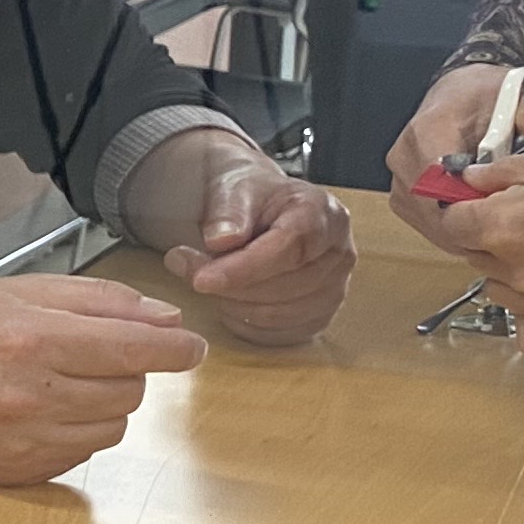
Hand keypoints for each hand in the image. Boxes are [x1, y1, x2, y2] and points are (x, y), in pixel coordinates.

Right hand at [0, 271, 210, 483]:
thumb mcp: (18, 290)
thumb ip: (97, 301)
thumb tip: (164, 318)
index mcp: (31, 339)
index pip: (134, 348)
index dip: (175, 349)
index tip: (191, 348)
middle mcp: (28, 395)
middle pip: (131, 391)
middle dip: (128, 369)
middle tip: (93, 354)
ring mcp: (22, 441)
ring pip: (114, 427)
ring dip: (106, 403)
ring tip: (63, 382)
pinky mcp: (17, 471)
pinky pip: (82, 453)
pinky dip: (77, 430)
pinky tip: (40, 409)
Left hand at [141, 139, 355, 346]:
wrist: (260, 210)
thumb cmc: (249, 198)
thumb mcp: (233, 188)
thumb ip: (227, 211)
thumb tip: (222, 241)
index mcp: (324, 213)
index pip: (292, 248)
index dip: (245, 269)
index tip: (202, 279)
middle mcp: (339, 253)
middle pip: (285, 286)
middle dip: (230, 286)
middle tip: (185, 267)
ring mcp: (334, 289)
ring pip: (279, 315)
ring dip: (233, 304)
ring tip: (205, 278)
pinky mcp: (319, 317)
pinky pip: (278, 335)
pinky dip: (245, 323)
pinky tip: (227, 300)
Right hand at [386, 66, 523, 250]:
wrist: (457, 95)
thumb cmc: (483, 99)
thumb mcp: (515, 97)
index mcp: (427, 131)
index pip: (439, 183)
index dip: (471, 204)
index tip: (504, 209)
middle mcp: (404, 156)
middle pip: (433, 210)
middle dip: (471, 223)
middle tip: (508, 224)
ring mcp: (399, 179)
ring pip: (428, 222)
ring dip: (463, 230)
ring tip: (496, 222)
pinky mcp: (401, 194)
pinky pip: (425, 223)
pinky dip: (453, 228)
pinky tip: (479, 221)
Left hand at [418, 125, 523, 352]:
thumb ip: (498, 178)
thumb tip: (468, 182)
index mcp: (505, 226)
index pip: (453, 225)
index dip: (464, 210)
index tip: (475, 206)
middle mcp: (522, 271)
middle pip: (476, 258)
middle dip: (491, 238)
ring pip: (501, 292)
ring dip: (512, 273)